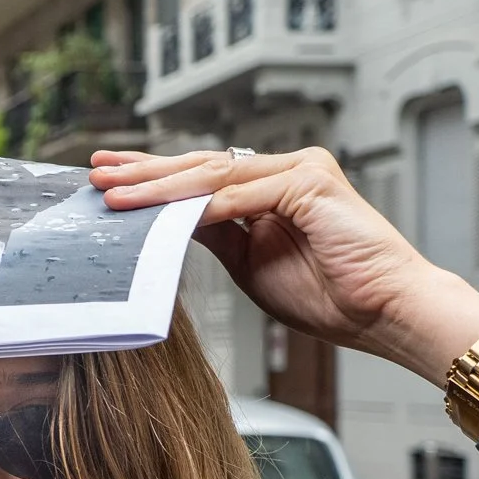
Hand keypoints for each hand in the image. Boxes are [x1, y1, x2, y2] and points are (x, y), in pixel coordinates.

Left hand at [91, 147, 478, 384]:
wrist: (382, 312)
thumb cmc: (328, 295)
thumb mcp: (250, 264)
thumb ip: (215, 236)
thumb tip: (168, 223)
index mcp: (270, 188)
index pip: (200, 177)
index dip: (152, 179)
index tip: (109, 181)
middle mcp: (284, 170)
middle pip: (200, 167)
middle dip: (144, 172)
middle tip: (96, 171)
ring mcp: (299, 171)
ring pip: (213, 176)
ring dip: (159, 186)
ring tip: (115, 193)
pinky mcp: (310, 182)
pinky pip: (240, 195)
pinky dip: (200, 206)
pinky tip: (163, 213)